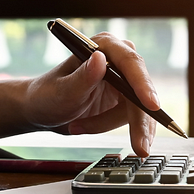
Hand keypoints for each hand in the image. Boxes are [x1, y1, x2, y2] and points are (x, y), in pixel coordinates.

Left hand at [23, 32, 156, 155]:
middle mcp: (117, 59)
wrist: (42, 110)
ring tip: (79, 127)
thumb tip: (100, 59)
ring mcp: (123, 79)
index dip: (143, 84)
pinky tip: (88, 127)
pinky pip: (133, 118)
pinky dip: (113, 128)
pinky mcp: (125, 98)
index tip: (151, 105)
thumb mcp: (62, 91)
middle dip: (138, 120)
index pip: (130, 63)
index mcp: (102, 46)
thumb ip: (82, 77)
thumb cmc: (47, 96)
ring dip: (109, 124)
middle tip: (140, 147)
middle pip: (140, 90)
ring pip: (138, 109)